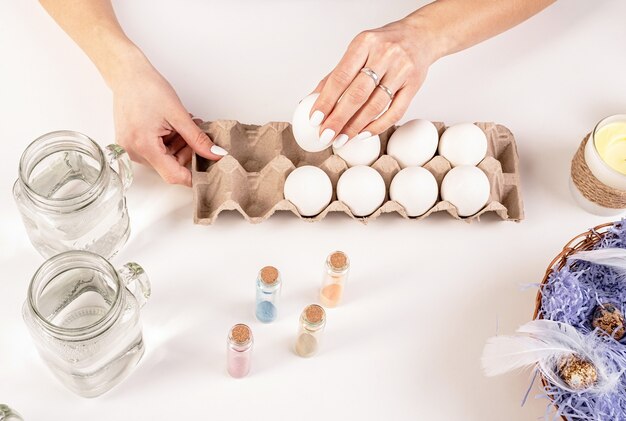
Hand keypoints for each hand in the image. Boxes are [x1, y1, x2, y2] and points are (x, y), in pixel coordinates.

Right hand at [111, 54, 226, 185]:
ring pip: (164, 159)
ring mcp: (130, 150)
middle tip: (196, 135)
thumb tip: (215, 155)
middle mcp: (134, 152)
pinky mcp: (130, 145)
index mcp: (144, 146)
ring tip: (184, 127)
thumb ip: (198, 139)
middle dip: (187, 153)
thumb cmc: (147, 88)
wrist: (127, 75)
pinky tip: (172, 128)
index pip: (174, 175)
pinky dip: (168, 143)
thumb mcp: (178, 115)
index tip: (208, 170)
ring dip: (178, 146)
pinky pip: (154, 152)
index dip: (193, 175)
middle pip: (170, 167)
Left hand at [310, 17, 437, 147]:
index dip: (326, 100)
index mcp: (364, 43)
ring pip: (375, 106)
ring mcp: (401, 70)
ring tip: (341, 139)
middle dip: (338, 118)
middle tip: (326, 135)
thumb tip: (313, 99)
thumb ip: (337, 74)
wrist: (420, 35)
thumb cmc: (384, 45)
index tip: (315, 119)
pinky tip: (363, 134)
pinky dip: (377, 126)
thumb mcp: (358, 50)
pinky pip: (395, 112)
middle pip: (357, 94)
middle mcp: (384, 54)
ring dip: (355, 126)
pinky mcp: (414, 84)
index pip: (340, 77)